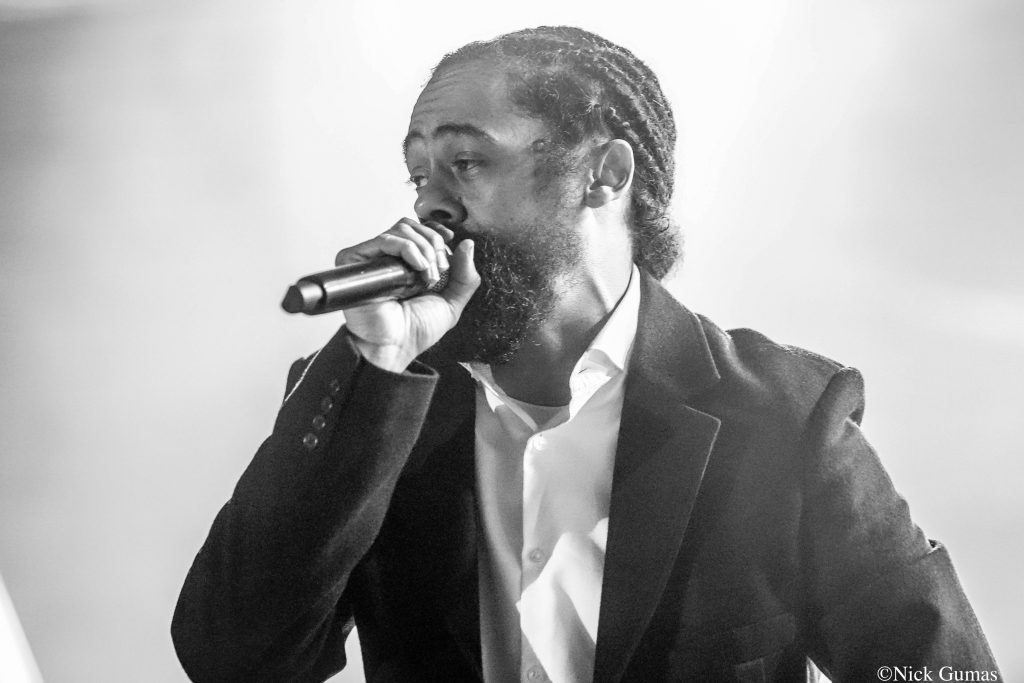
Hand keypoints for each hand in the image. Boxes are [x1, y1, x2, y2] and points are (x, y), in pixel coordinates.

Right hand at [334, 218, 478, 371]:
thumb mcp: (452, 302)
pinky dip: (408, 249)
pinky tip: (417, 268)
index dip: (435, 230)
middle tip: (438, 271)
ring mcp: (372, 258)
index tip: (449, 240)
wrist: (395, 346)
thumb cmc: (416, 330)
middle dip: (433, 244)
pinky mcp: (355, 260)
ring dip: (424, 250)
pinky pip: (384, 239)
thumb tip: (468, 244)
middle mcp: (389, 258)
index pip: (419, 229)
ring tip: (428, 278)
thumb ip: (465, 275)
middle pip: (412, 226)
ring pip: (401, 230)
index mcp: (407, 263)